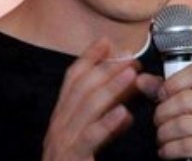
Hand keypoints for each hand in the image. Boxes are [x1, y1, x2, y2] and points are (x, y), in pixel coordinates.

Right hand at [42, 38, 138, 160]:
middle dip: (106, 68)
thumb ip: (104, 127)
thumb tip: (125, 109)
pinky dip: (106, 124)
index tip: (107, 42)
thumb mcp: (88, 145)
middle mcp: (58, 128)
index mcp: (62, 121)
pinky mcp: (71, 159)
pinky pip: (88, 139)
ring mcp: (62, 144)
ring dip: (110, 87)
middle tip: (131, 56)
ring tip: (132, 73)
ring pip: (85, 108)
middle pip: (80, 88)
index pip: (72, 81)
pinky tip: (124, 114)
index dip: (88, 59)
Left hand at [152, 64, 191, 160]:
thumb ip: (165, 91)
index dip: (172, 83)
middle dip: (163, 112)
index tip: (161, 95)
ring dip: (164, 133)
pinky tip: (166, 151)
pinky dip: (170, 150)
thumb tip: (141, 80)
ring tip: (162, 137)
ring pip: (184, 124)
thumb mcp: (186, 106)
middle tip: (158, 121)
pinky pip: (188, 146)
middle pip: (186, 99)